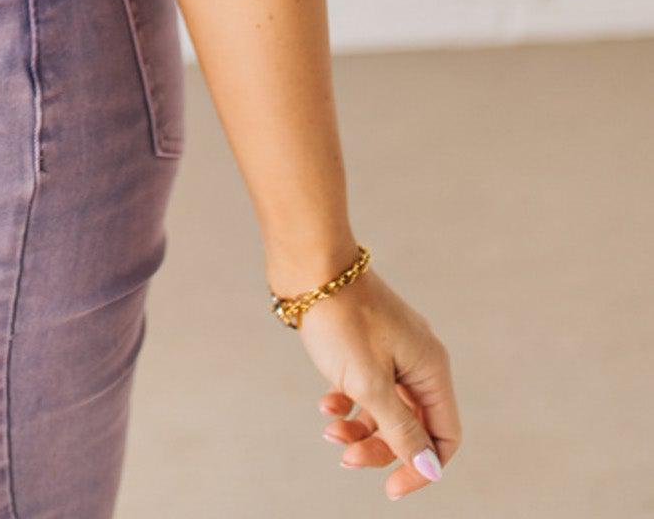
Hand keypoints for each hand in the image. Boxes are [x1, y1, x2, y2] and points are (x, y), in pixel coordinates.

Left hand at [298, 264, 460, 498]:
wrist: (309, 266)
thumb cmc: (342, 320)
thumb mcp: (370, 384)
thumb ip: (400, 430)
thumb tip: (431, 470)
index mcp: (430, 368)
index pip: (444, 436)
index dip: (422, 467)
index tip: (391, 488)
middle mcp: (418, 361)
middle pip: (412, 427)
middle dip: (380, 449)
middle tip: (345, 458)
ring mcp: (393, 353)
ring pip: (386, 411)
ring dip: (360, 429)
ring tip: (329, 430)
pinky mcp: (367, 346)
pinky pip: (366, 389)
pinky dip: (348, 403)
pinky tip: (326, 404)